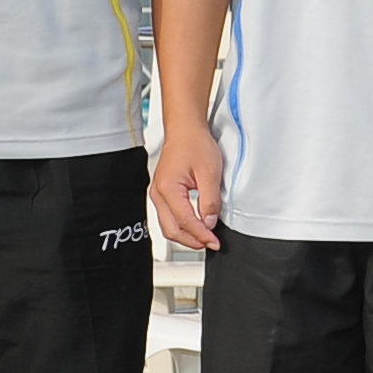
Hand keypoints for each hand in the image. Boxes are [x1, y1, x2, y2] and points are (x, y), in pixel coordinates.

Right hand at [151, 119, 224, 252]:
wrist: (185, 129)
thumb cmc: (194, 143)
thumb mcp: (210, 172)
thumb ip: (210, 200)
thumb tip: (209, 222)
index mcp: (168, 189)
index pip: (185, 221)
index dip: (201, 234)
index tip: (214, 241)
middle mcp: (158, 194)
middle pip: (171, 230)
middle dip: (191, 241)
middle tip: (210, 243)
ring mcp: (158, 194)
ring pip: (168, 226)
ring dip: (186, 235)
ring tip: (204, 238)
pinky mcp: (162, 193)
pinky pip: (169, 217)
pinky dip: (182, 225)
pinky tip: (195, 226)